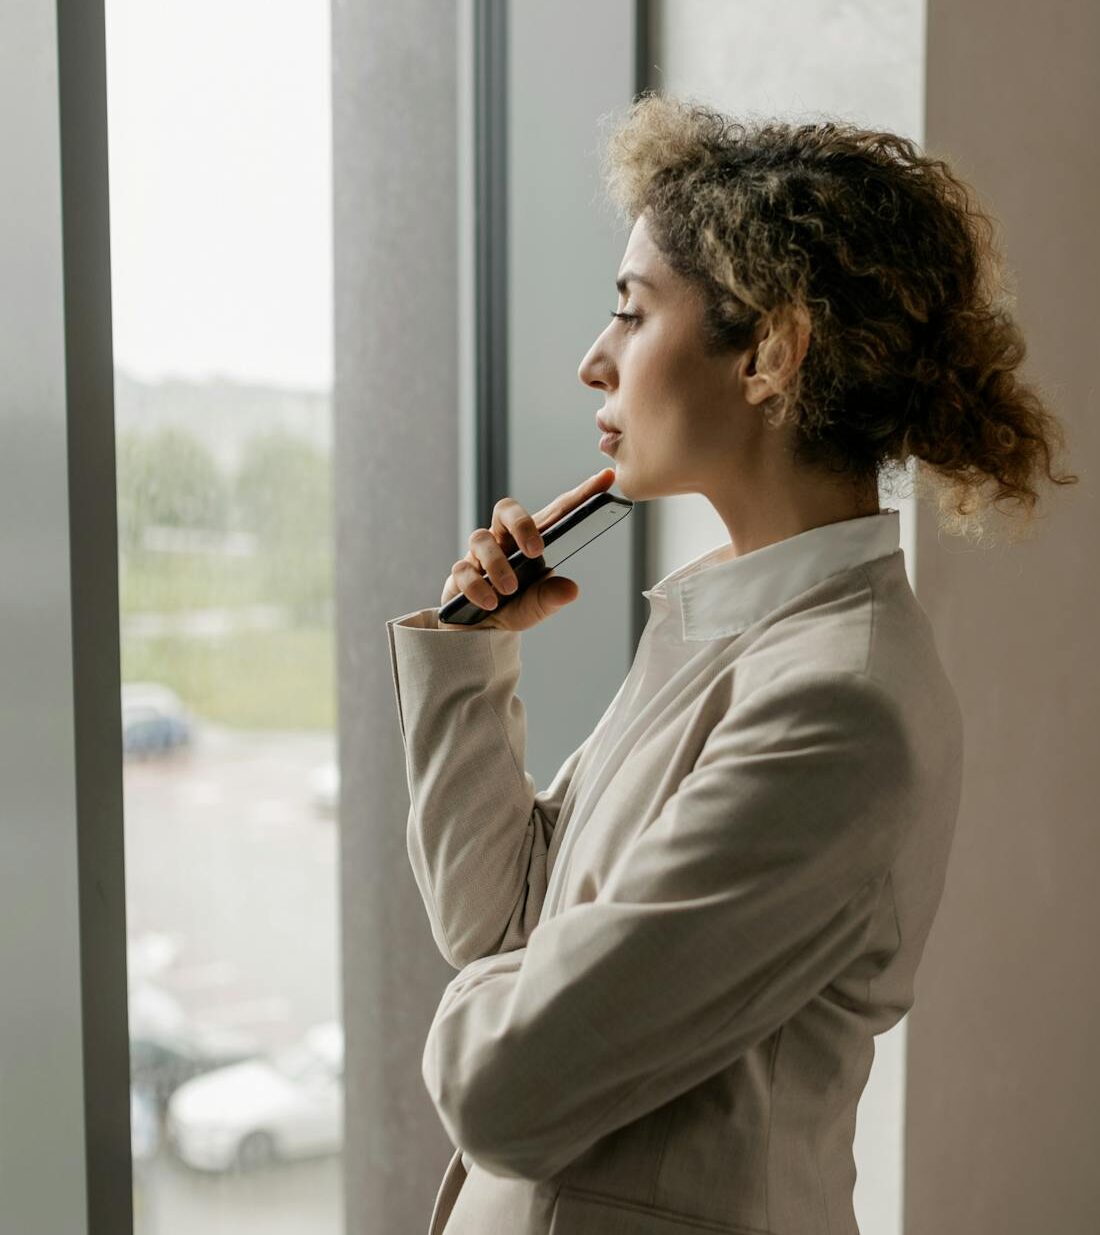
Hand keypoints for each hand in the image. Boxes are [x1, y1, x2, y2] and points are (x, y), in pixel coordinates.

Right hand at [439, 467, 616, 631]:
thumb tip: (571, 589)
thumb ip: (552, 597)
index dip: (580, 494)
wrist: (480, 630)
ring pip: (481, 539)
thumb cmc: (513, 607)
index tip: (606, 479)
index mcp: (531, 540)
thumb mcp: (538, 606)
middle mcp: (504, 539)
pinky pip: (464, 571)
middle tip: (536, 551)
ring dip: (498, 565)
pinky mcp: (460, 573)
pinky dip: (478, 587)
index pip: (556, 511)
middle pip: (506, 509)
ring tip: (510, 590)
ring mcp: (479, 554)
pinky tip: (491, 602)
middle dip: (522, 525)